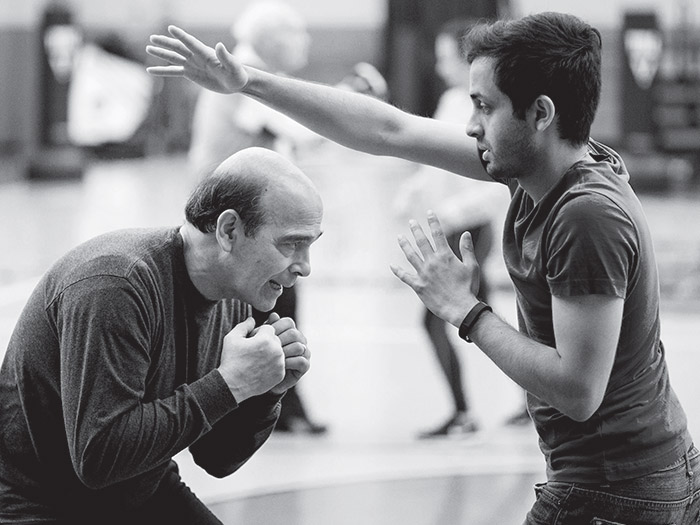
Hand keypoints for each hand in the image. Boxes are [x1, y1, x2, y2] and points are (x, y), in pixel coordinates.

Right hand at [146, 25, 247, 93]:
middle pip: (178, 48)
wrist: (236, 82)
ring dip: (161, 54)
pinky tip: (151, 71)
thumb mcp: (233, 66)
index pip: (191, 43)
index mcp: (205, 53)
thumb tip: (219, 45)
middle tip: (152, 38)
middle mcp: (196, 57)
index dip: (181, 36)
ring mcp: (192, 64)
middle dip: (165, 43)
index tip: (171, 28)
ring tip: (148, 49)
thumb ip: (225, 56)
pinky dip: (163, 71)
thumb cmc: (237, 74)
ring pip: (174, 58)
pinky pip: (174, 71)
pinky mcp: (190, 74)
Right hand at [218, 317, 284, 402]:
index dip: (259, 333)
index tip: (251, 341)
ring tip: (256, 360)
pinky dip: (273, 365)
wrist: (232, 385)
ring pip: (279, 352)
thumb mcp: (232, 338)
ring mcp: (280, 363)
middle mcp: (276, 350)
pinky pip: (280, 364)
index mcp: (266, 339)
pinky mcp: (281, 374)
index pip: (269, 328)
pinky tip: (261, 368)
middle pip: (276, 339)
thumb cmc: (231, 360)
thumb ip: (244, 325)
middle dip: (266, 343)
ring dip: (270, 353)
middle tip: (254, 351)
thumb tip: (252, 318)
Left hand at [263, 312, 310, 393]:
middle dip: (278, 341)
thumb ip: (266, 328)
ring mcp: (304, 352)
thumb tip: (274, 315)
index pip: (288, 322)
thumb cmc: (259, 357)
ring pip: (298, 346)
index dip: (275, 327)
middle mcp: (300, 340)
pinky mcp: (305, 366)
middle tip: (266, 348)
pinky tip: (278, 365)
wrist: (261, 379)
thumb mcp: (260, 341)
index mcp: (290, 331)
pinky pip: (301, 361)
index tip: (261, 335)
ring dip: (283, 352)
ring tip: (271, 358)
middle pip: (294, 333)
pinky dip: (289, 363)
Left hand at [390, 211, 480, 326]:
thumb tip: (465, 233)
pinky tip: (392, 265)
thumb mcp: (472, 266)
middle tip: (411, 222)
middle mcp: (432, 262)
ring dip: (404, 245)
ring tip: (399, 237)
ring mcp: (424, 274)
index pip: (438, 234)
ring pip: (410, 256)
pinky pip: (405, 277)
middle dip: (416, 230)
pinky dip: (398, 271)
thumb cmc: (468, 288)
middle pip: (421, 242)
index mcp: (445, 256)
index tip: (429, 213)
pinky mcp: (418, 286)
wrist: (460, 308)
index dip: (433, 222)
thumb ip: (467, 249)